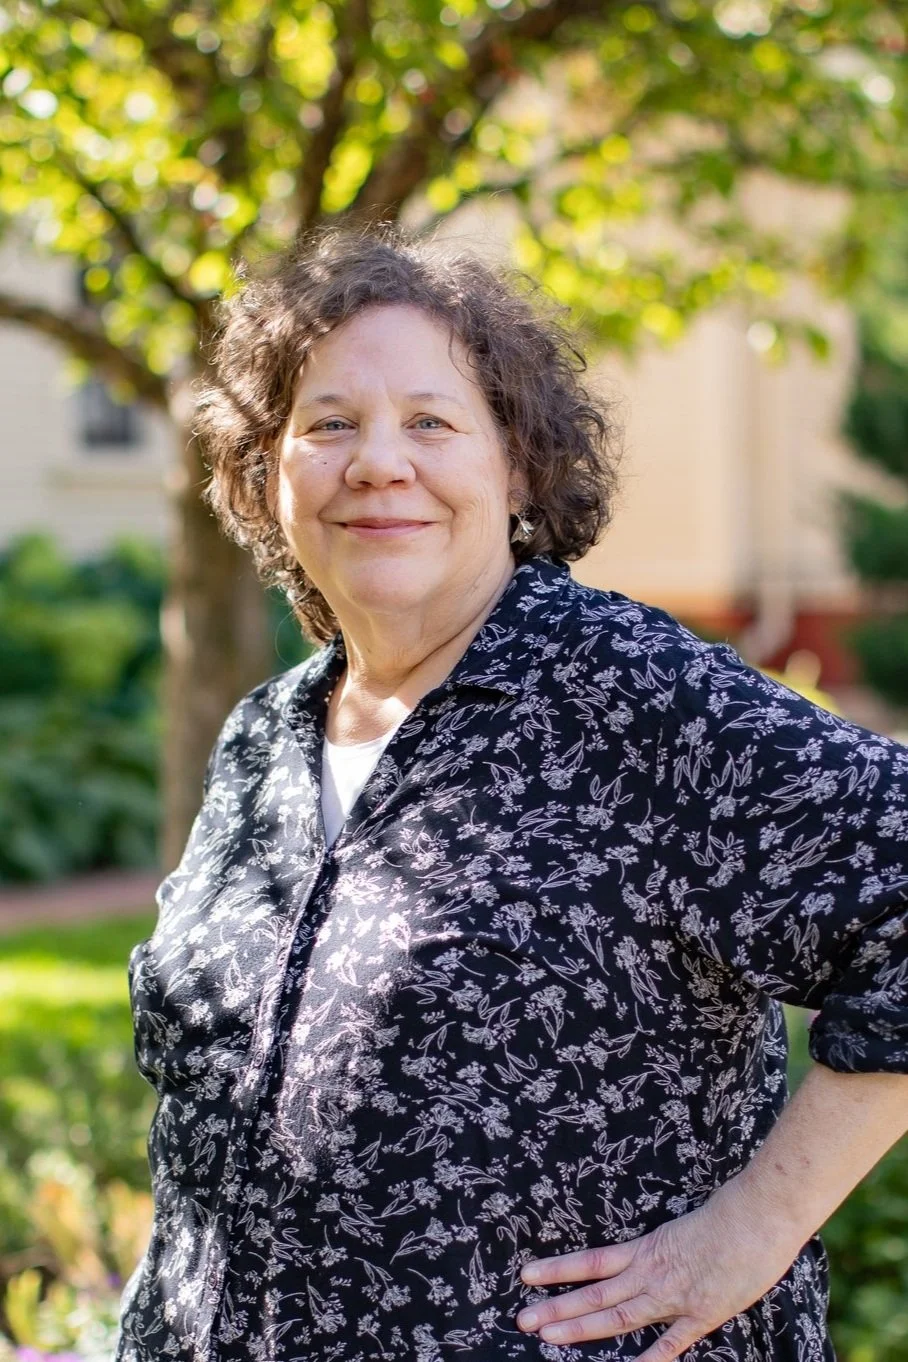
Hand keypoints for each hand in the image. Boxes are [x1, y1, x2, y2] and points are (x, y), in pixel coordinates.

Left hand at [515, 1182, 801, 1359]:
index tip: (527, 1275)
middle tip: (522, 1319)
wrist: (757, 1216)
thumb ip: (664, 1250)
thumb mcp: (683, 1229)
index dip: (559, 1269)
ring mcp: (674, 1297)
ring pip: (619, 1318)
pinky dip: (650, 1360)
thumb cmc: (726, 1213)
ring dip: (581, 1328)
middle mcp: (651, 1274)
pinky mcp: (701, 1315)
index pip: (592, 1262)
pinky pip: (671, 1344)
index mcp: (646, 1249)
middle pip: (595, 1295)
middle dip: (557, 1307)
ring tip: (547, 1336)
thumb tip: (647, 1260)